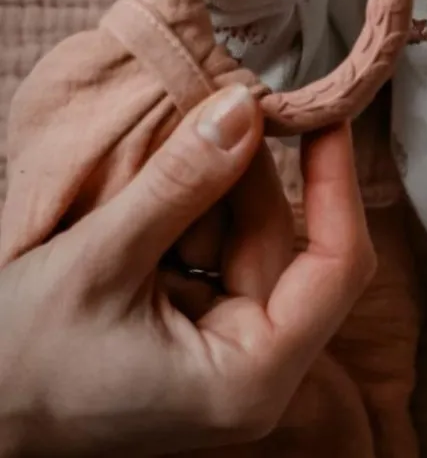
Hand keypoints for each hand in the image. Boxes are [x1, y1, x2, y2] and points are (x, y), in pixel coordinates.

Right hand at [0, 84, 375, 456]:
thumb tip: (244, 107)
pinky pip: (217, 249)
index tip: (326, 119)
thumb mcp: (99, 262)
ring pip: (249, 237)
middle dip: (250, 174)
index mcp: (251, 376)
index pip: (338, 266)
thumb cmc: (16, 362)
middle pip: (284, 242)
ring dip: (217, 186)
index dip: (337, 185)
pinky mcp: (197, 327)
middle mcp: (252, 366)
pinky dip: (195, 208)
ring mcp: (225, 346)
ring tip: (177, 143)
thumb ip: (178, 184)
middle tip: (219, 108)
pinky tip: (162, 182)